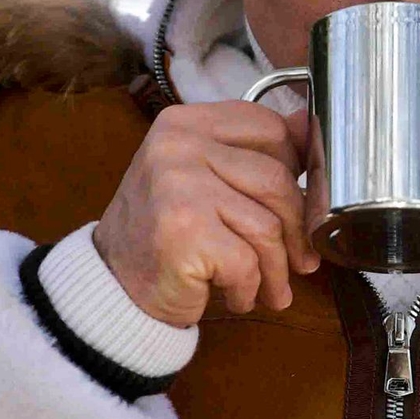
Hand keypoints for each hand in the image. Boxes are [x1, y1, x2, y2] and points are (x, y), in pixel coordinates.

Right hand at [92, 100, 318, 327]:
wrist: (112, 284)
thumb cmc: (162, 231)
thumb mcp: (200, 176)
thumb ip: (248, 152)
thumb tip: (307, 129)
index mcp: (185, 123)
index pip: (269, 128)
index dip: (297, 168)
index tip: (302, 198)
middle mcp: (178, 146)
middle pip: (277, 180)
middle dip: (297, 228)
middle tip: (299, 259)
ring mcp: (179, 186)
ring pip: (268, 226)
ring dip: (276, 269)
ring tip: (269, 288)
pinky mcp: (184, 231)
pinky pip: (247, 262)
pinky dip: (249, 288)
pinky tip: (236, 296)